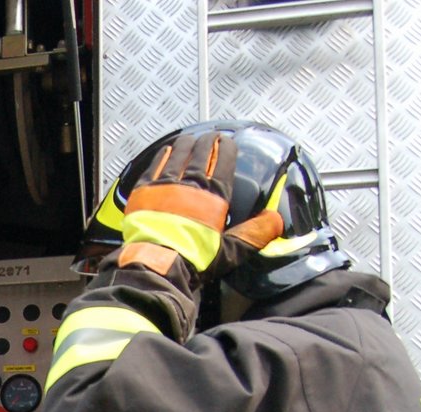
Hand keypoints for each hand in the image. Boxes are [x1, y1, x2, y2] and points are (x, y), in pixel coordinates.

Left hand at [118, 132, 281, 281]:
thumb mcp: (230, 250)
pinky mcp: (144, 193)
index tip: (227, 141)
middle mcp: (190, 185)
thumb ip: (254, 233)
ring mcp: (165, 186)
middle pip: (200, 154)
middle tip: (210, 136)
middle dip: (207, 142)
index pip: (223, 161)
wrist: (157, 265)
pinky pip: (155, 167)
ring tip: (189, 139)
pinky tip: (166, 151)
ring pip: (178, 156)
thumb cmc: (193, 261)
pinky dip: (162, 156)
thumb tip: (276, 220)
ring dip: (185, 145)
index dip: (226, 148)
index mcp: (213, 196)